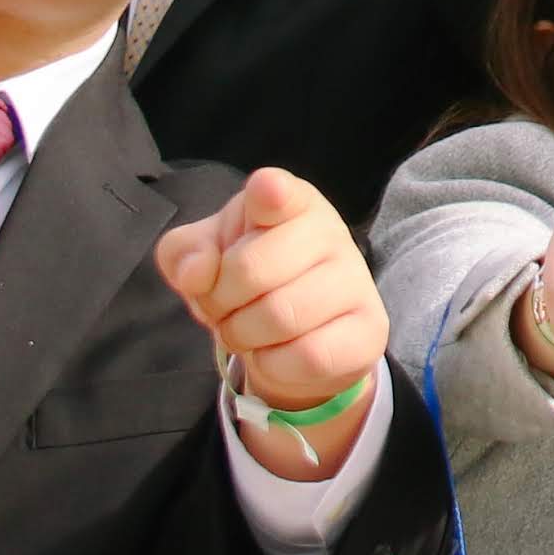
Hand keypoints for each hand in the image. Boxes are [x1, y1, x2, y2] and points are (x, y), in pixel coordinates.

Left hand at [155, 168, 387, 477]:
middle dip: (219, 302)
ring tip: (246, 330)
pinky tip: (277, 352)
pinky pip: (308, 355)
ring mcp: (355, 280)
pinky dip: (275, 364)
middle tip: (224, 308)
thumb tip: (197, 274)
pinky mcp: (368, 329)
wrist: (294, 337)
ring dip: (243, 336)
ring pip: (279, 317)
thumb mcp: (204, 258)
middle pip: (251, 270)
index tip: (265, 194)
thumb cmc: (247, 282)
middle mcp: (330, 232)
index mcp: (290, 202)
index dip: (268, 193)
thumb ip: (185, 255)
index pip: (277, 190)